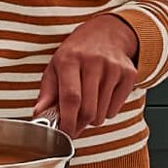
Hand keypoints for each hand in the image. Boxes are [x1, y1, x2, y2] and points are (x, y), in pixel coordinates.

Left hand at [35, 14, 141, 135]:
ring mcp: (113, 68)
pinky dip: (106, 112)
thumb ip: (47, 93)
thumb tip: (39, 114)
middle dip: (79, 125)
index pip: (71, 98)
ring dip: (92, 119)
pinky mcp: (129, 74)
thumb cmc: (77, 53)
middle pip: (88, 110)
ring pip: (102, 114)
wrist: (106, 33)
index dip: (67, 121)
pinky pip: (115, 110)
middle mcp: (93, 61)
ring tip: (87, 104)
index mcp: (70, 59)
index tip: (64, 134)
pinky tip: (101, 97)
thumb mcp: (56, 66)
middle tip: (74, 124)